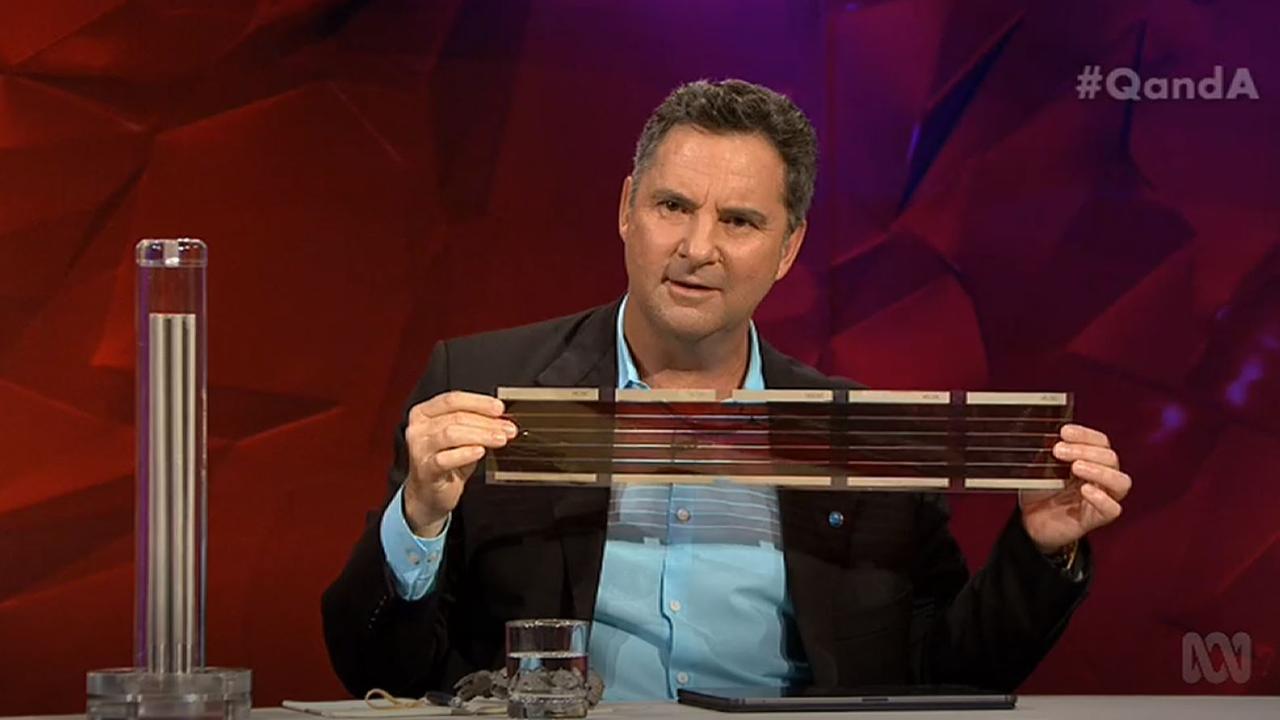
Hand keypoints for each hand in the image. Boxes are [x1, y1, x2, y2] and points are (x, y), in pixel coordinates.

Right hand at [402, 391, 516, 535]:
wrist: (430, 493)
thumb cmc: (446, 460)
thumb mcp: (461, 437)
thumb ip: (476, 424)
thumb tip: (502, 419)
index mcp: (425, 413)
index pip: (453, 400)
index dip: (479, 402)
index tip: (499, 408)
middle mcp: (418, 428)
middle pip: (456, 417)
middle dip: (486, 422)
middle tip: (507, 428)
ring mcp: (420, 449)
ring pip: (451, 434)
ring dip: (481, 435)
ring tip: (499, 439)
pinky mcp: (425, 469)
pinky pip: (445, 458)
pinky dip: (465, 453)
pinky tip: (480, 452)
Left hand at [1019, 423, 1131, 553]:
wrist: (1029, 523)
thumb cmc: (1038, 492)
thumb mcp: (1039, 467)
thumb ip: (1048, 454)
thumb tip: (1049, 438)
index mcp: (1089, 461)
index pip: (1100, 442)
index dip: (1085, 434)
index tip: (1065, 431)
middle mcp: (1100, 478)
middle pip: (1110, 458)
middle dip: (1086, 450)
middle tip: (1059, 450)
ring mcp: (1101, 498)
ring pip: (1121, 482)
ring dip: (1099, 471)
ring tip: (1076, 467)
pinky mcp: (1096, 518)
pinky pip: (1112, 509)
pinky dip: (1101, 498)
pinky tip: (1085, 490)